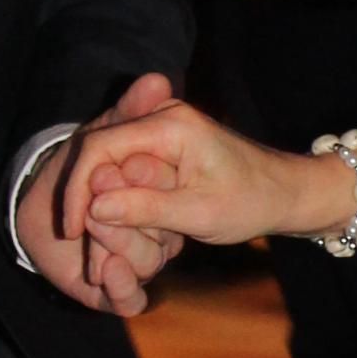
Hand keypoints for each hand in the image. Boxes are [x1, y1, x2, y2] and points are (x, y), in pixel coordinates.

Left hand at [19, 73, 186, 316]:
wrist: (32, 209)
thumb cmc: (71, 167)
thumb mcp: (102, 133)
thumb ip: (129, 111)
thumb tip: (158, 79)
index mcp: (160, 195)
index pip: (165, 193)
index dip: (142, 185)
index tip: (110, 174)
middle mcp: (156, 231)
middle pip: (160, 236)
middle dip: (123, 221)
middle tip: (94, 209)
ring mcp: (138, 261)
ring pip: (145, 265)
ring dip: (114, 247)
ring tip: (89, 233)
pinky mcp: (115, 291)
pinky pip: (131, 302)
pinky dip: (121, 288)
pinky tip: (104, 271)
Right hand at [70, 92, 340, 251]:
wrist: (284, 191)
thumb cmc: (250, 202)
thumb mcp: (198, 213)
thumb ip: (145, 208)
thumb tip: (94, 208)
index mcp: (170, 126)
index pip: (100, 149)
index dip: (78, 190)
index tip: (72, 230)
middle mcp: (161, 117)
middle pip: (99, 152)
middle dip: (84, 196)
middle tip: (76, 239)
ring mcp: (161, 129)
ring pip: (109, 162)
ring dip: (98, 199)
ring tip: (93, 239)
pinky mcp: (163, 145)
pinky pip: (125, 167)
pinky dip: (116, 197)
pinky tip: (113, 226)